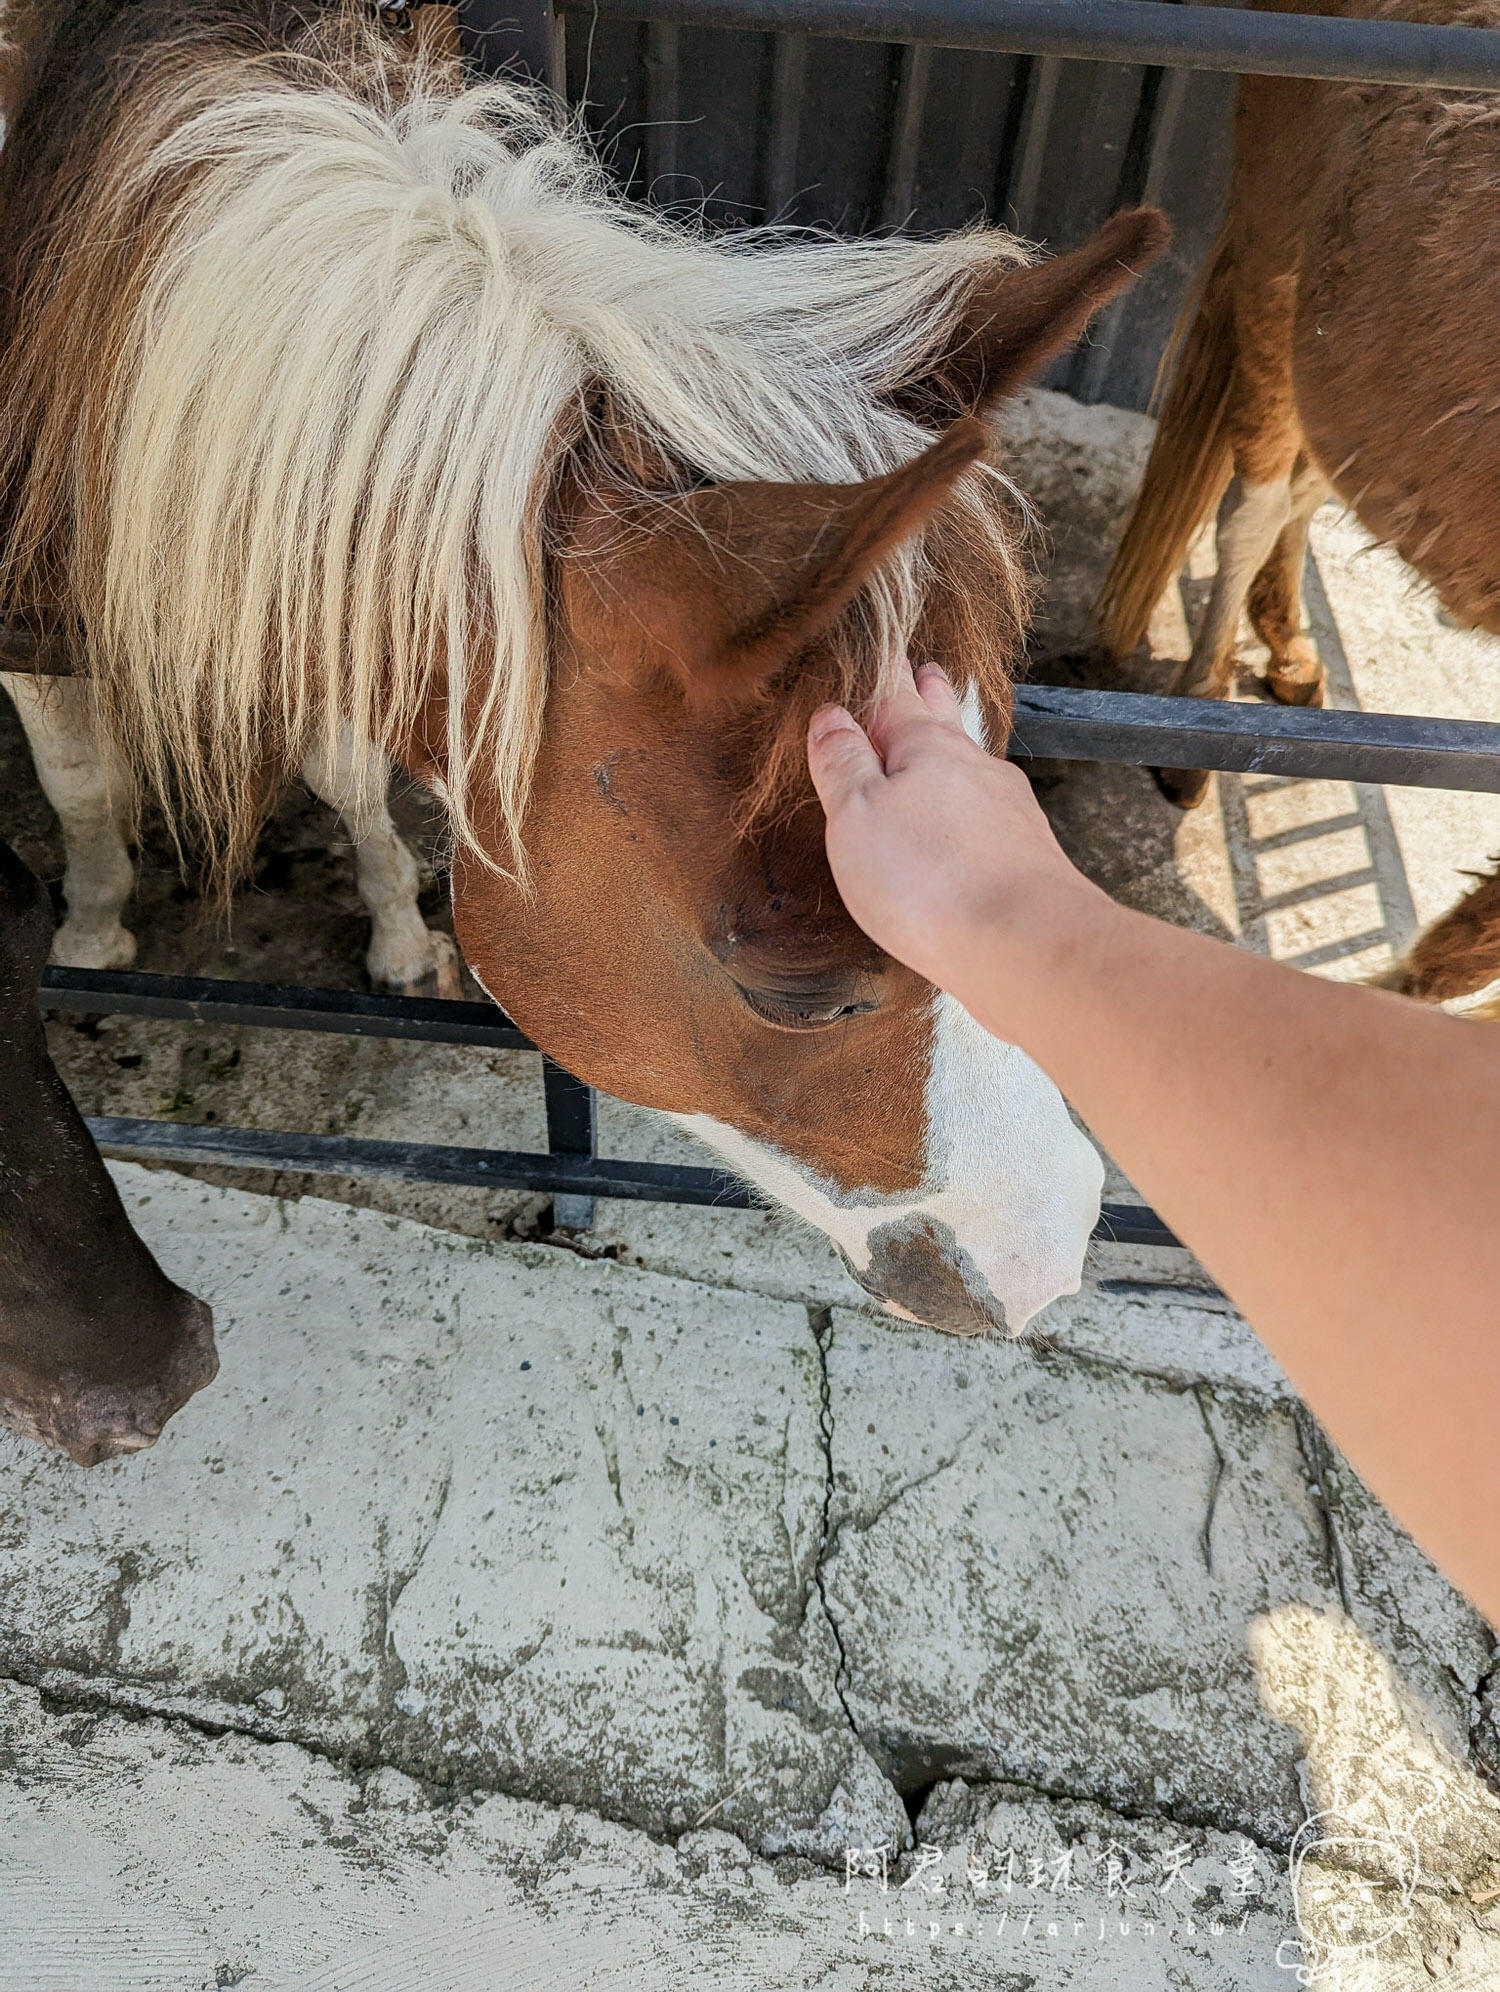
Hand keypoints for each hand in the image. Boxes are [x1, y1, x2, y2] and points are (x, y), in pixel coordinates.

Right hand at [806, 662, 1099, 1008]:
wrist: (1025, 945)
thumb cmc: (929, 880)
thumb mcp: (856, 816)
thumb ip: (842, 765)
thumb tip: (830, 718)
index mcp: (927, 747)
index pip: (895, 697)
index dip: (883, 675)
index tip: (881, 653)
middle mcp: (975, 768)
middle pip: (945, 723)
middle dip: (931, 697)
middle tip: (926, 672)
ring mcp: (1008, 811)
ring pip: (972, 768)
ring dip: (952, 751)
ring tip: (941, 742)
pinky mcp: (1026, 856)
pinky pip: (991, 815)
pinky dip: (972, 805)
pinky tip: (968, 822)